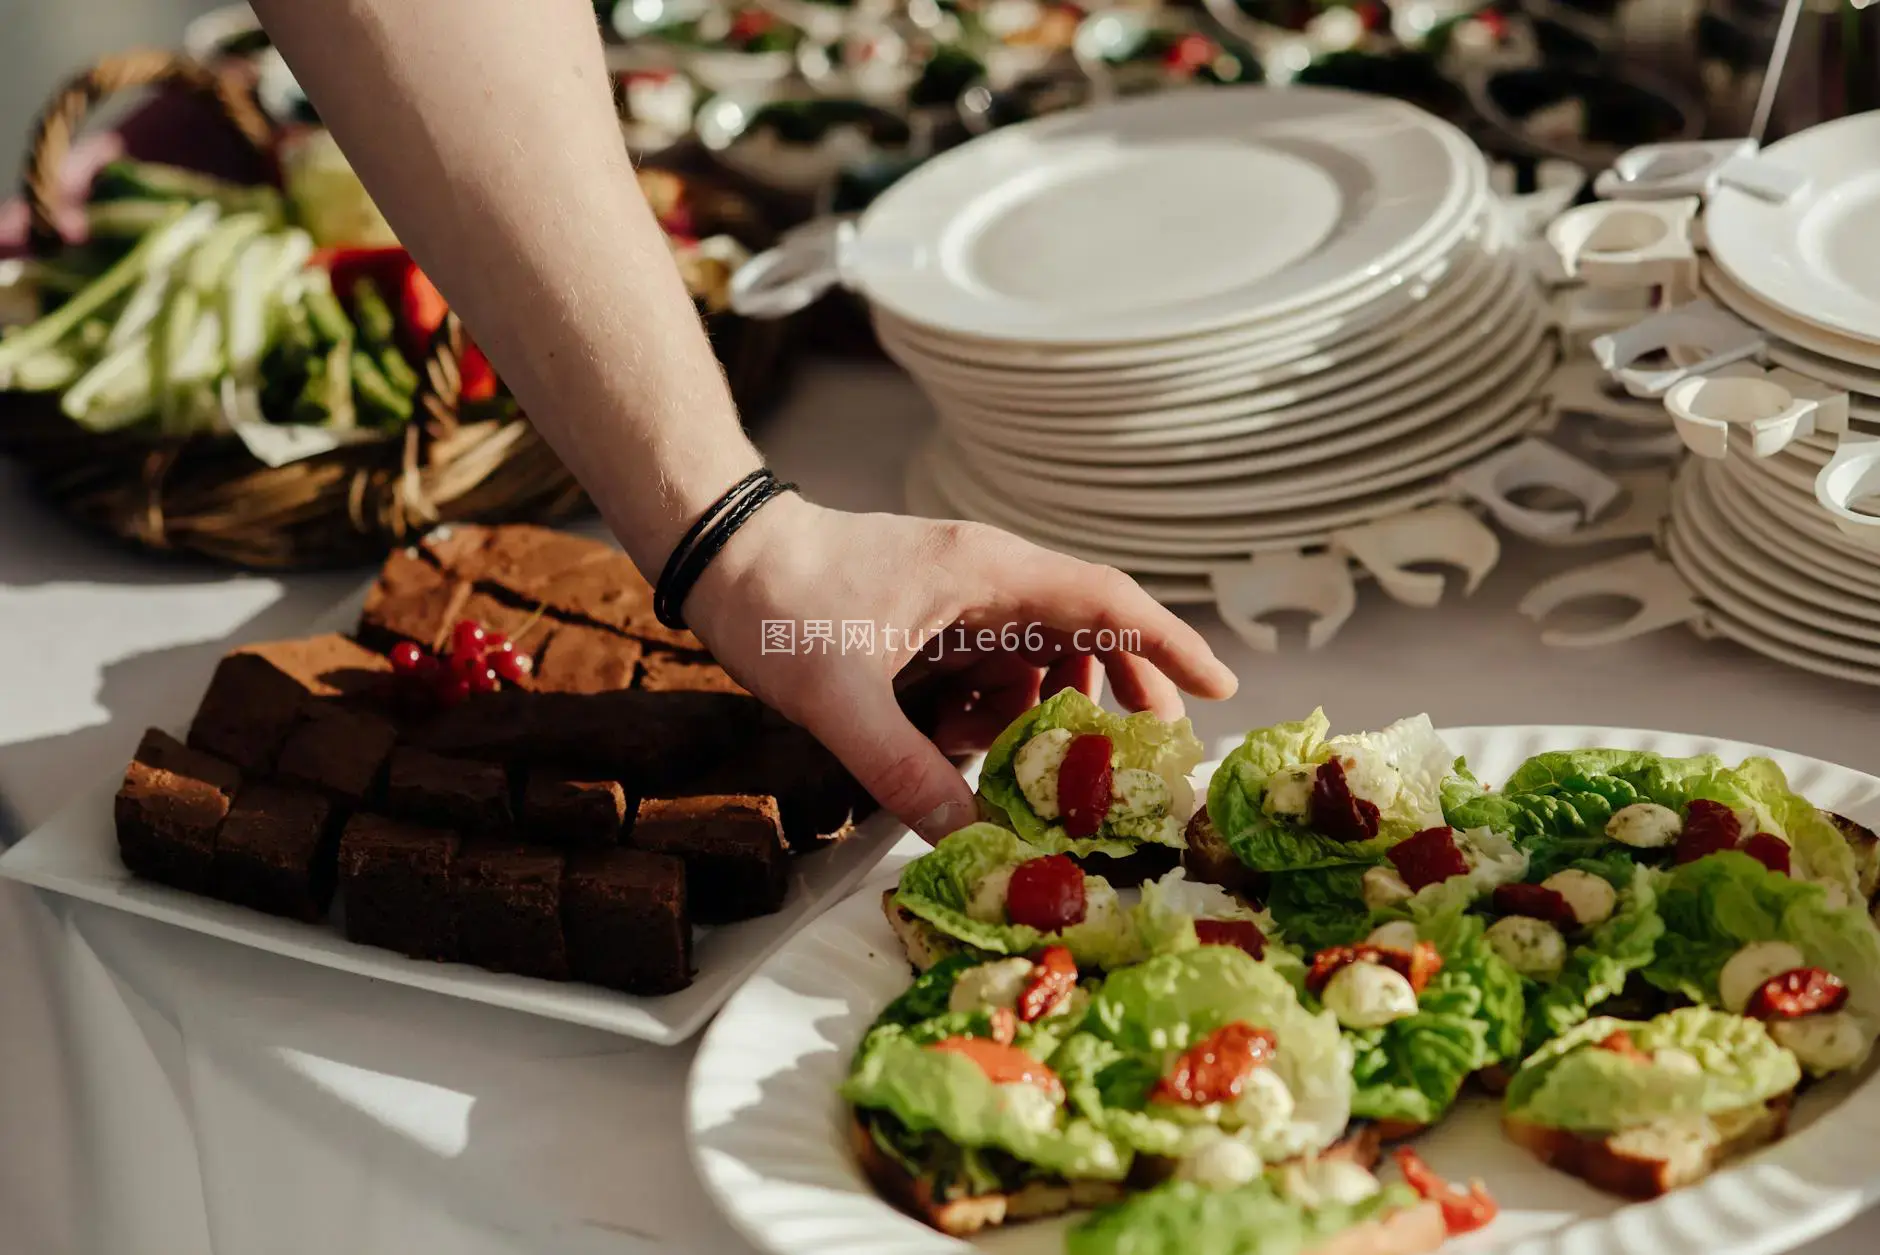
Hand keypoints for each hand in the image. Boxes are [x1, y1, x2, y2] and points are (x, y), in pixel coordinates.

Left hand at [684, 495, 1237, 840]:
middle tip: (1142, 757)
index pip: (1106, 599)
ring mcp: (960, 595)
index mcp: (985, 574)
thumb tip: (970, 841)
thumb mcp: (840, 699)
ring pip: (1038, 652)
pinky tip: (955, 739)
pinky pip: (991, 663)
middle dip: (1118, 689)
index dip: (1170, 643)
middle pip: (1087, 628)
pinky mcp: (933, 616)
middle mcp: (986, 576)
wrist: (719, 553)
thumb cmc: (781, 603)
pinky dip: (991, 706)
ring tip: (1021, 760)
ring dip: (1041, 707)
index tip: (1223, 687)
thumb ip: (905, 773)